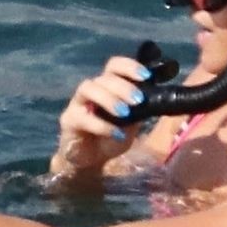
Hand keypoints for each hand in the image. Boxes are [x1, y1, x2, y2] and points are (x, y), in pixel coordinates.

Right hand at [50, 55, 153, 178]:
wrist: (91, 160)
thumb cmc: (111, 138)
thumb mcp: (132, 124)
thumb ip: (140, 110)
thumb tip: (158, 99)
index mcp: (108, 86)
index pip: (115, 66)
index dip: (130, 66)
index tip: (146, 76)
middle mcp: (92, 90)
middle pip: (104, 77)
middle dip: (123, 87)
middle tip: (138, 100)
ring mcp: (77, 103)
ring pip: (89, 88)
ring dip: (109, 99)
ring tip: (125, 113)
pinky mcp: (68, 120)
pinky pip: (83, 117)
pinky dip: (102, 125)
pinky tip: (116, 134)